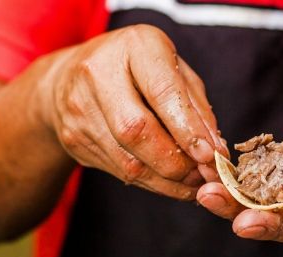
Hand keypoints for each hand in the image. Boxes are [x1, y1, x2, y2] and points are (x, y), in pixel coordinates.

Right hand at [39, 25, 225, 199]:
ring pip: (128, 162)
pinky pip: (120, 172)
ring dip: (168, 181)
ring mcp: (80, 110)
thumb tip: (215, 149)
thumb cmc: (134, 70)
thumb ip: (195, 106)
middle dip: (177, 162)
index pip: (161, 91)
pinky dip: (152, 183)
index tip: (210, 155)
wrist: (68, 77)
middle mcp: (98, 74)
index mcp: (134, 46)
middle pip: (137, 131)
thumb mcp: (172, 69)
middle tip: (204, 175)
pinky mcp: (73, 140)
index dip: (188, 129)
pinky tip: (170, 183)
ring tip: (193, 184)